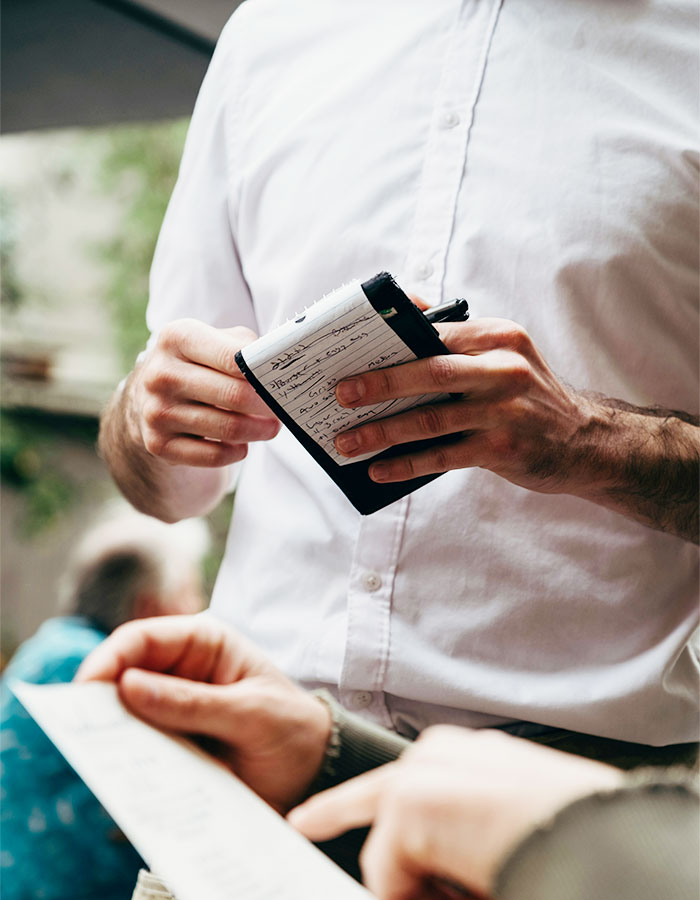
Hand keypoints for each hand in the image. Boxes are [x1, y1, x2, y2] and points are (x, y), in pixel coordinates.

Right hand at [76, 615, 330, 813]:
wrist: (315, 773)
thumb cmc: (293, 729)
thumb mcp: (251, 714)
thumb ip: (194, 702)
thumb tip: (128, 686)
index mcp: (204, 643)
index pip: (142, 638)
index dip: (109, 658)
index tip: (87, 688)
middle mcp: (182, 672)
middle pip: (123, 676)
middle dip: (100, 700)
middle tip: (82, 728)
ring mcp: (173, 710)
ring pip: (124, 715)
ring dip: (111, 734)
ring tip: (101, 756)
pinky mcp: (172, 745)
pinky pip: (138, 749)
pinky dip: (127, 761)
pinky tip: (123, 777)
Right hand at [129, 319, 279, 467]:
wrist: (151, 396)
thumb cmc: (199, 364)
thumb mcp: (216, 341)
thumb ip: (247, 347)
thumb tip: (279, 364)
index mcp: (177, 338)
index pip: (233, 357)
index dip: (264, 373)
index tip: (282, 382)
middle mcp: (161, 374)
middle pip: (234, 395)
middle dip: (267, 406)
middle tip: (283, 409)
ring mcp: (156, 411)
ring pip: (228, 428)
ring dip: (258, 431)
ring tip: (270, 427)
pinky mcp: (157, 443)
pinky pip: (212, 456)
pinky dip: (235, 452)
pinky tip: (242, 445)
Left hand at [289, 725, 622, 898]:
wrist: (599, 835)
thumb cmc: (569, 832)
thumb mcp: (506, 824)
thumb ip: (461, 833)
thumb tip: (439, 864)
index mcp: (470, 757)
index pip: (410, 777)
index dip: (374, 800)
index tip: (336, 809)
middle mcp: (441, 754)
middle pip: (371, 792)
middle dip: (334, 811)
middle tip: (302, 822)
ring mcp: (421, 774)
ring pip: (383, 850)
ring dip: (412, 884)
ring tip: (472, 881)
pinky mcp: (407, 805)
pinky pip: (386, 878)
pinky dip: (413, 898)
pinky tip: (462, 890)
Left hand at [333, 318, 592, 492]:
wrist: (586, 441)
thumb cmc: (529, 395)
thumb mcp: (504, 354)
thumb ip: (456, 335)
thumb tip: (405, 305)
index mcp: (498, 336)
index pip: (435, 331)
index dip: (388, 340)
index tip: (350, 351)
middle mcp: (504, 369)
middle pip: (430, 373)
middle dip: (379, 384)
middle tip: (339, 394)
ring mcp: (505, 411)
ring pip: (430, 420)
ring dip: (382, 432)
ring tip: (347, 442)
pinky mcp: (503, 449)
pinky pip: (443, 456)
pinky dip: (406, 464)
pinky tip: (379, 470)